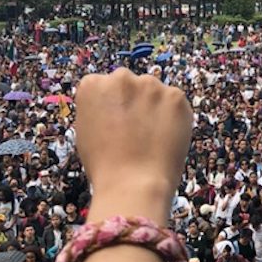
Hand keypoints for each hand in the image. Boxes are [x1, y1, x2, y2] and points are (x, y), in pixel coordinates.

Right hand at [74, 68, 191, 223]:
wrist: (133, 184)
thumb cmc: (104, 165)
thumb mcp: (86, 130)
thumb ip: (99, 108)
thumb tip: (115, 104)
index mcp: (92, 84)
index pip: (104, 85)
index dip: (111, 106)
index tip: (114, 123)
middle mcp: (121, 77)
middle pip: (130, 84)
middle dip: (133, 101)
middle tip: (136, 130)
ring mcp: (151, 85)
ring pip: (154, 92)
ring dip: (154, 106)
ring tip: (152, 137)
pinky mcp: (175, 96)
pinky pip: (175, 102)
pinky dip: (174, 116)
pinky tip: (167, 136)